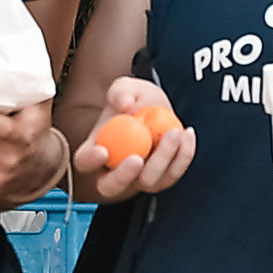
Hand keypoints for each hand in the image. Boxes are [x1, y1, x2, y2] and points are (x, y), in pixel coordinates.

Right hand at [67, 75, 196, 202]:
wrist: (160, 107)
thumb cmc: (136, 99)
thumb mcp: (127, 87)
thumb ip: (121, 91)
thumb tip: (124, 104)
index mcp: (95, 150)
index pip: (84, 162)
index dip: (90, 161)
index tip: (103, 151)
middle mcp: (113, 171)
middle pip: (110, 186)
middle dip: (122, 176)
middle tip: (137, 159)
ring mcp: (139, 179)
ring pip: (148, 182)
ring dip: (162, 159)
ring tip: (174, 132)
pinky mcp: (163, 178)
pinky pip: (173, 175)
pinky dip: (183, 156)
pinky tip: (187, 134)